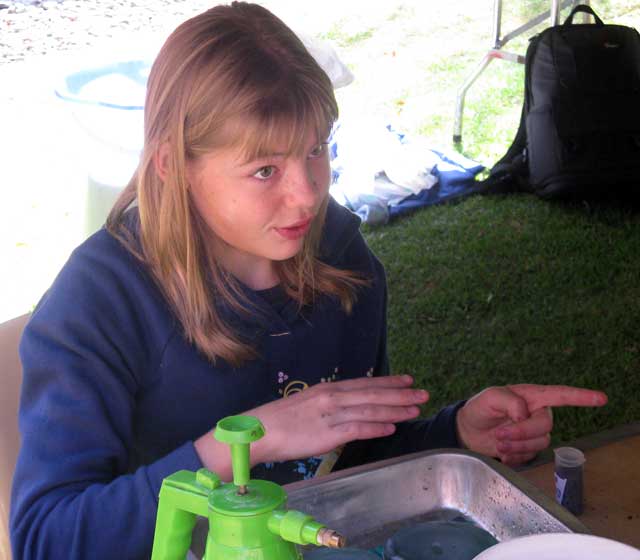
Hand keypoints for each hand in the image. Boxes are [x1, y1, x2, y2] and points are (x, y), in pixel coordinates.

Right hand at [195, 375, 428, 476]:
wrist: (258, 431)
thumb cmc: (281, 421)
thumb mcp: (308, 405)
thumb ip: (330, 406)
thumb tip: (350, 409)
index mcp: (328, 390)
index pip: (365, 383)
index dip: (388, 382)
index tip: (408, 380)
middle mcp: (332, 397)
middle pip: (372, 394)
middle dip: (400, 394)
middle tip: (423, 392)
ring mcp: (330, 415)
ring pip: (370, 410)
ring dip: (395, 410)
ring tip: (415, 409)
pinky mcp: (327, 434)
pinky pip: (357, 429)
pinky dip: (376, 427)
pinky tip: (392, 427)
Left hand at [455, 384, 607, 465]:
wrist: (468, 430)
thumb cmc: (480, 408)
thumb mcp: (489, 397)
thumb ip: (509, 401)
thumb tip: (525, 413)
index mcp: (531, 396)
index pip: (560, 395)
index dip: (581, 397)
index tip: (601, 399)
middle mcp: (537, 413)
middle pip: (545, 426)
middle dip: (521, 433)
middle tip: (499, 434)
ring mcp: (534, 432)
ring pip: (539, 443)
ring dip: (516, 445)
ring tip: (498, 441)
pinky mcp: (529, 449)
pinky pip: (530, 456)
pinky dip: (514, 456)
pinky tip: (502, 452)